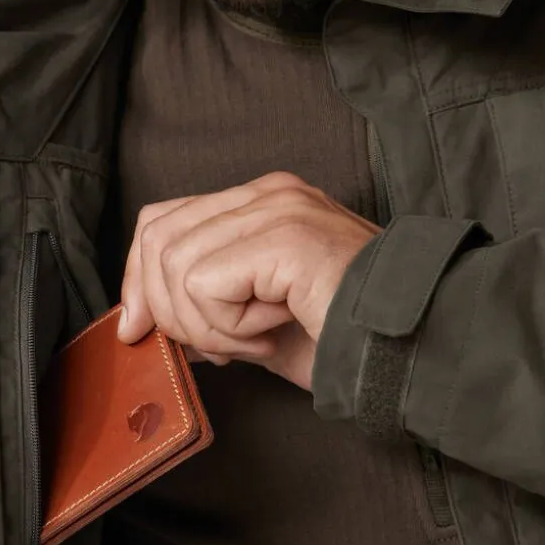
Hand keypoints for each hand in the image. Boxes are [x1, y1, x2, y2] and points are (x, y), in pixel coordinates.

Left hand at [118, 172, 379, 389]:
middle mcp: (266, 193)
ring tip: (259, 338)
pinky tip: (272, 332)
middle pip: (157, 237)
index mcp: (260, 204)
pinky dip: (229, 327)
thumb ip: (205, 307)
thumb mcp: (253, 320)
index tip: (138, 329)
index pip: (162, 221)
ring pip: (176, 266)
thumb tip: (145, 319)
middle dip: (167, 310)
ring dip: (208, 326)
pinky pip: (204, 286)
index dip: (138, 279)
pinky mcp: (284, 236)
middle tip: (221, 348)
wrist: (406, 350)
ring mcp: (277, 208)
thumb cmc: (340, 338)